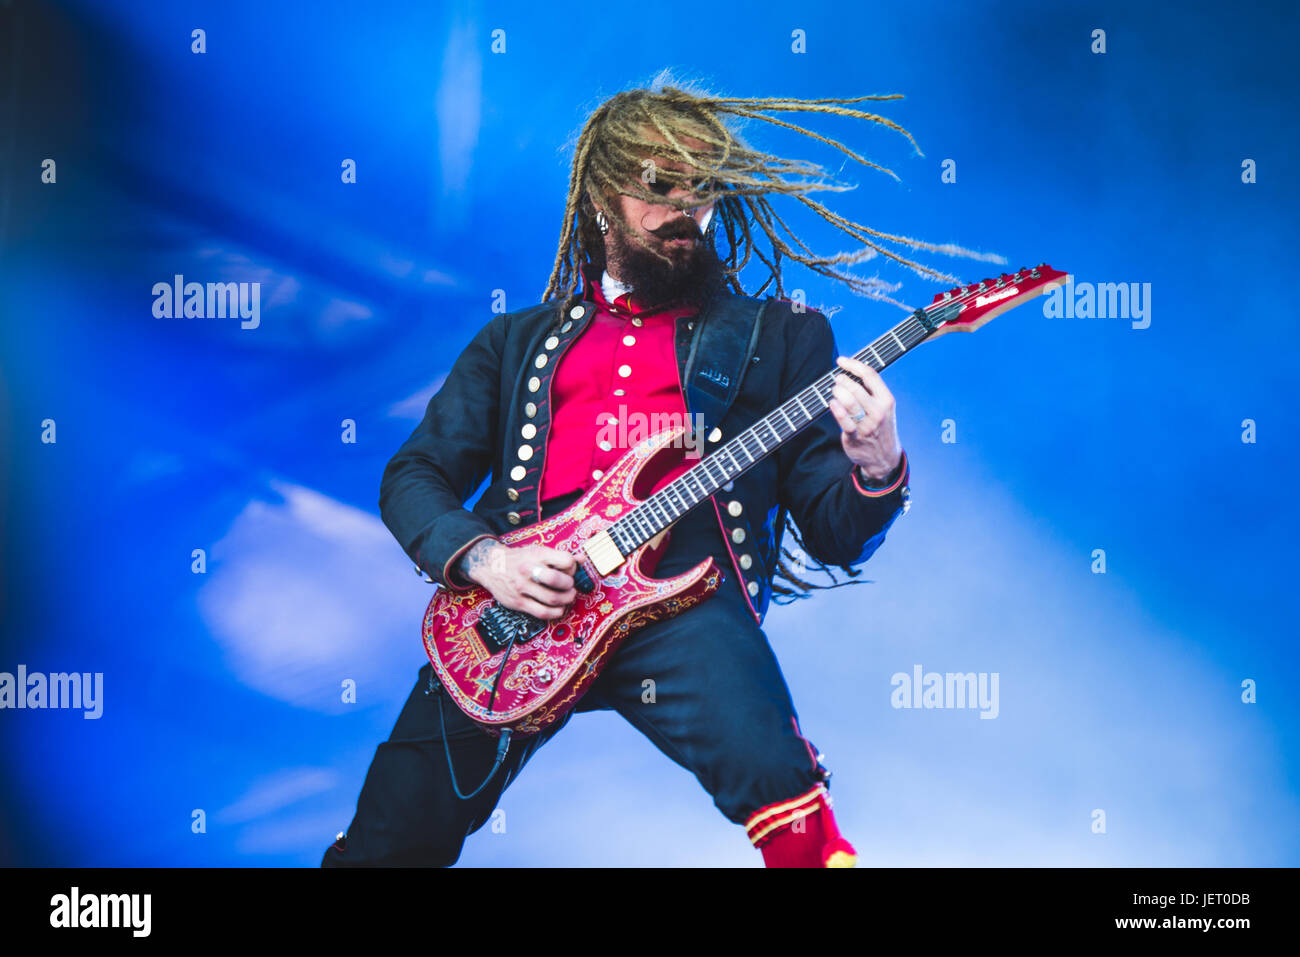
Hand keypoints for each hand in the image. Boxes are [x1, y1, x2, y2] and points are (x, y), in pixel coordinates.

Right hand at [458, 538, 577, 619]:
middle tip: (570, 586)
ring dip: (566, 600)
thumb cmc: (519, 559)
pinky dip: (555, 612)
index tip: (569, 571)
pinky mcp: (518, 602)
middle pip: (559, 581)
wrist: (491, 566)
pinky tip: (558, 608)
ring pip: (553, 599)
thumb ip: (560, 556)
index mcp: (536, 555)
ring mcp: (523, 588)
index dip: (572, 567)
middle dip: (570, 585)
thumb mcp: (537, 551)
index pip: (565, 561)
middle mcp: (529, 570)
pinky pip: (542, 612)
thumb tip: (582, 559)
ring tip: (566, 597)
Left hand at [827, 355, 902, 481]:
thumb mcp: (884, 408)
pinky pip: (844, 421)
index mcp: (887, 400)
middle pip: (856, 388)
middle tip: (836, 379)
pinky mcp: (855, 437)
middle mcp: (878, 412)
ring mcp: (867, 425)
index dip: (853, 364)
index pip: (870, 375)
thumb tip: (852, 372)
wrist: (884, 457)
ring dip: (837, 392)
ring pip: (849, 402)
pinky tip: (832, 403)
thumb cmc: (881, 427)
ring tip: (834, 390)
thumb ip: (872, 391)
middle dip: (842, 380)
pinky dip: (835, 409)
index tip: (841, 361)